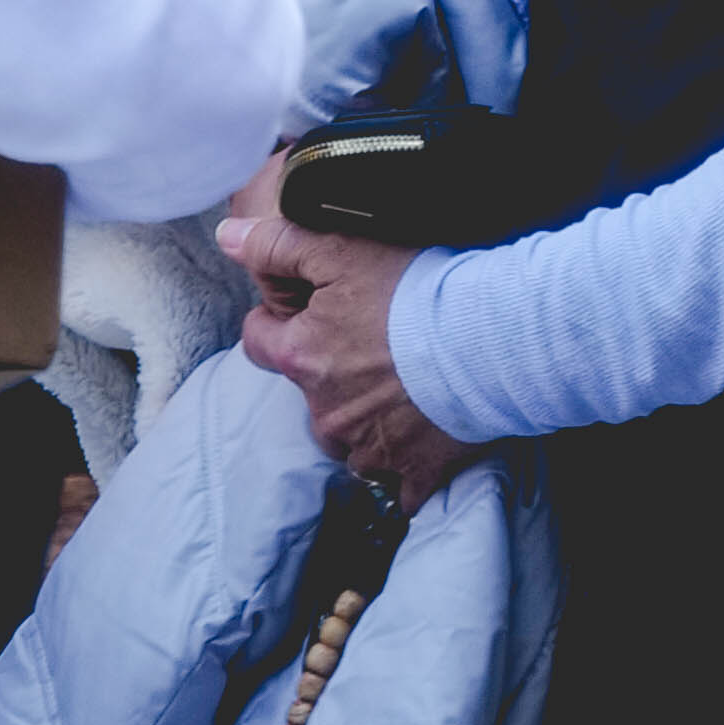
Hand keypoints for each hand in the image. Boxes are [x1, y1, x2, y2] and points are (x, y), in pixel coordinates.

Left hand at [219, 157, 476, 506]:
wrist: (496, 338)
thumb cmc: (419, 290)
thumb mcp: (340, 247)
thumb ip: (277, 243)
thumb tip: (227, 237)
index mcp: (303, 358)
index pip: (259, 342)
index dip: (278, 323)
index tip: (309, 313)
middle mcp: (327, 410)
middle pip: (308, 396)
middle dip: (330, 376)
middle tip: (372, 346)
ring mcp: (372, 448)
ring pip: (350, 442)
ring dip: (366, 423)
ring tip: (402, 392)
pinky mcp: (417, 471)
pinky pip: (400, 487)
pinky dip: (408, 470)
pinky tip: (427, 442)